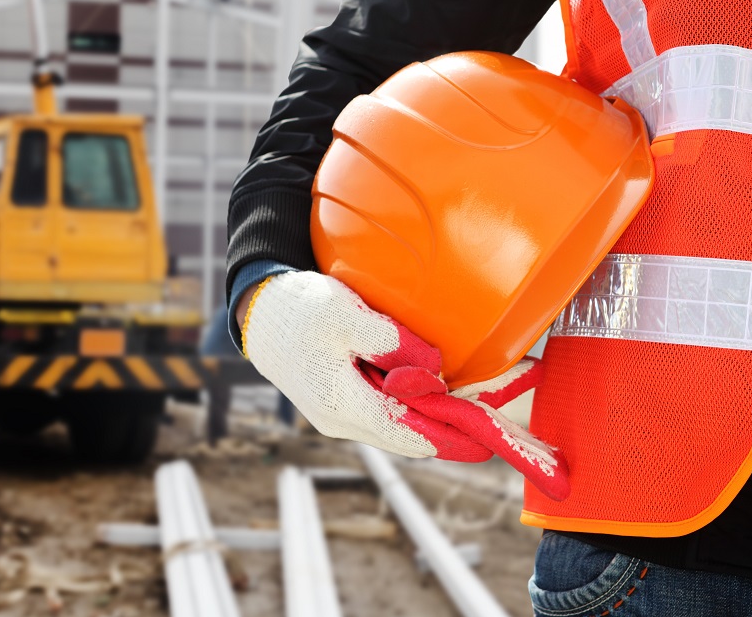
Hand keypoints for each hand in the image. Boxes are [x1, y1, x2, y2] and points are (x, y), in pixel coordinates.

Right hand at [239, 271, 568, 500]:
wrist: (258, 312)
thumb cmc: (297, 310)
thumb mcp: (344, 314)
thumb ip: (389, 341)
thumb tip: (433, 366)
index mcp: (343, 405)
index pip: (410, 433)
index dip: (453, 438)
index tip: (489, 441)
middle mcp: (343, 419)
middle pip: (409, 434)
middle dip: (451, 429)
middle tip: (493, 423)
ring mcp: (341, 411)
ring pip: (398, 423)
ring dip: (434, 416)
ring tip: (474, 404)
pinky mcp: (342, 397)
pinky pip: (386, 408)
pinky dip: (414, 402)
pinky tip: (435, 386)